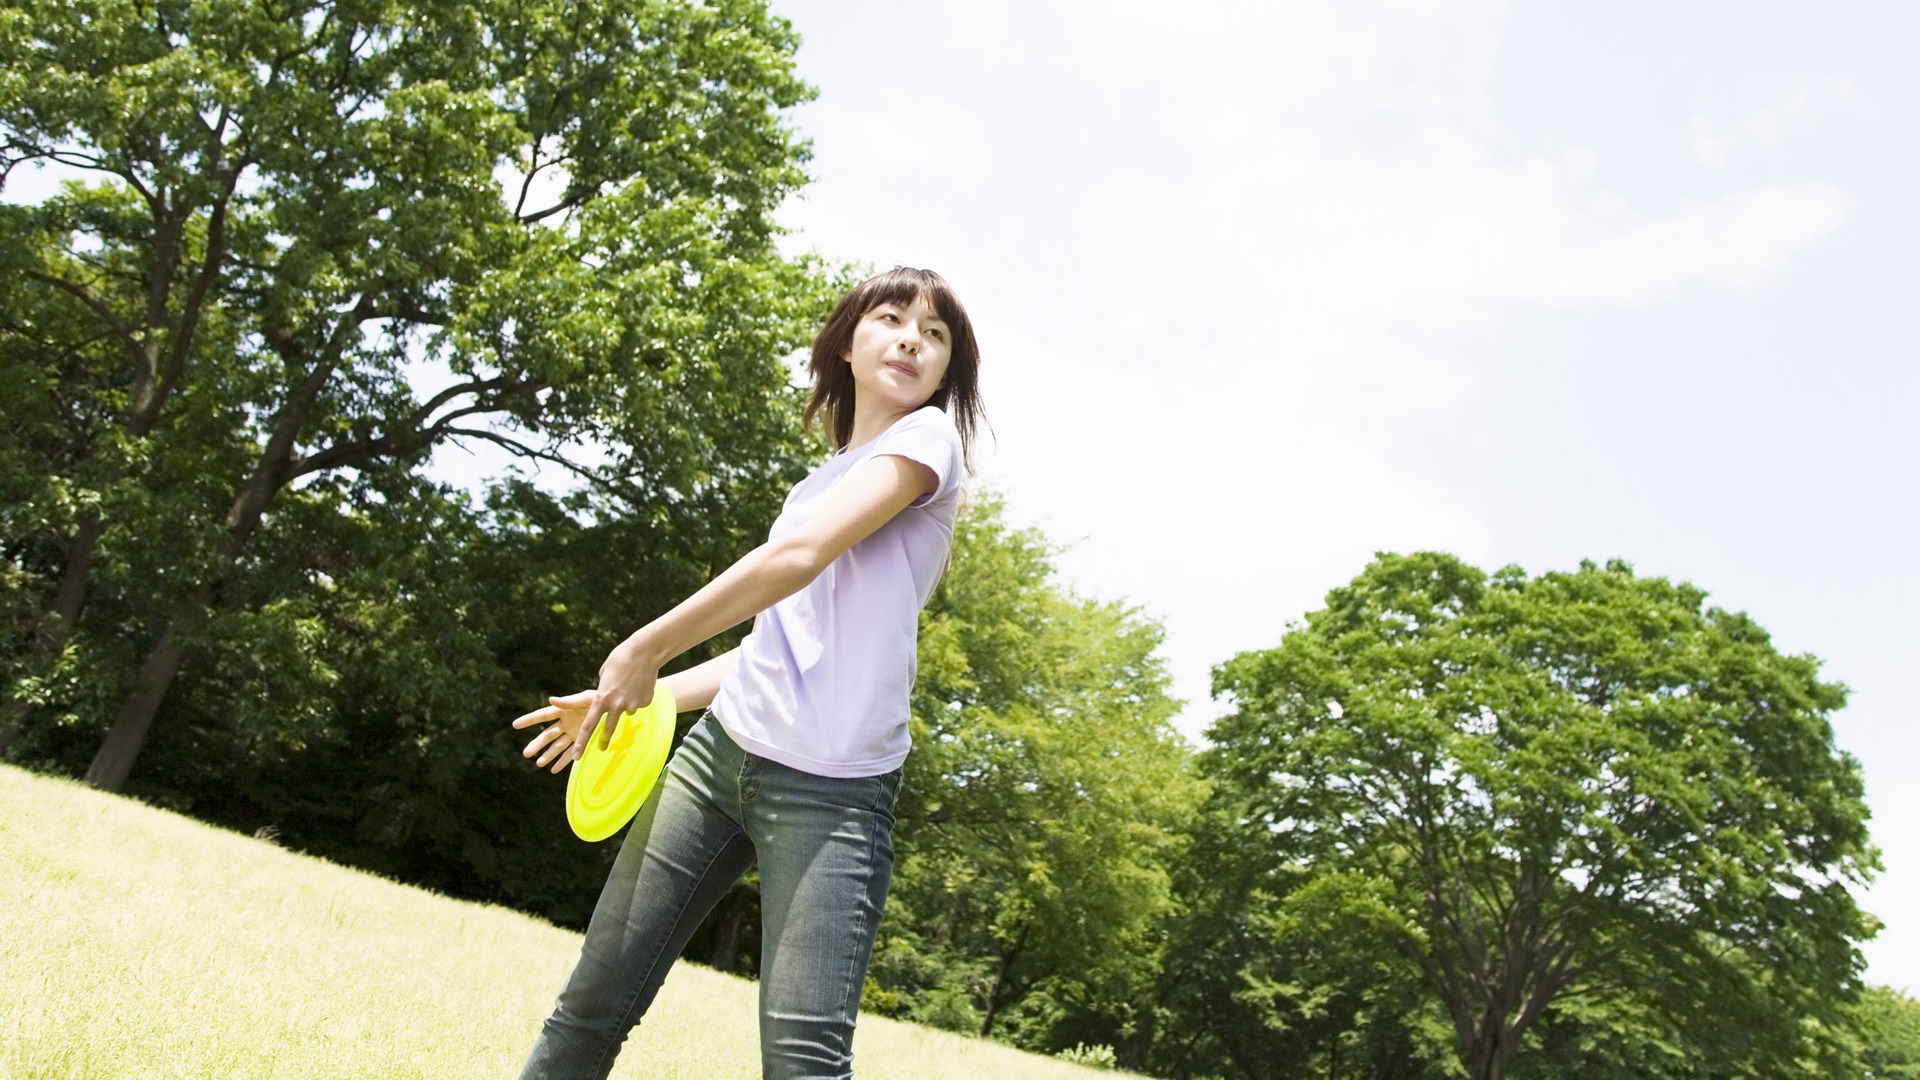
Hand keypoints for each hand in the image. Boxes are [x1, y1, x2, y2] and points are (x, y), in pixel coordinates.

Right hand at [511, 690, 593, 773]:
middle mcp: (565, 723)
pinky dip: (563, 762)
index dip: (529, 720)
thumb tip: (550, 700)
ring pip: (557, 746)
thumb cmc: (600, 698)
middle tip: (526, 754)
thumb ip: (569, 701)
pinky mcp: (582, 742)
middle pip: (548, 735)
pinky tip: (554, 770)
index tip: (515, 725)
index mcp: (563, 710)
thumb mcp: (587, 698)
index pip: (543, 715)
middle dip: (537, 744)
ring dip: (548, 755)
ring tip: (539, 764)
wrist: (614, 707)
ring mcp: (573, 733)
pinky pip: (570, 753)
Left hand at [576, 640, 661, 762]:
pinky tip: (640, 683)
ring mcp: (632, 704)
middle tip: (602, 749)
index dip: (581, 742)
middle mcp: (616, 705)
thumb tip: (606, 696)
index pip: (588, 726)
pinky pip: (639, 703)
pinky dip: (639, 696)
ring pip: (627, 711)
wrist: (645, 652)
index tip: (577, 756)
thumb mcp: (605, 672)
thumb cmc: (621, 658)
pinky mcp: (645, 702)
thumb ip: (603, 689)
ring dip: (626, 703)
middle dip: (604, 740)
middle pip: (608, 729)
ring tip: (630, 686)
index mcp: (601, 698)